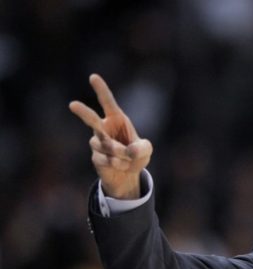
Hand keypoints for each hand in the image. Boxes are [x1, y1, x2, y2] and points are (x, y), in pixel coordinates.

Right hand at [69, 74, 152, 198]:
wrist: (128, 174)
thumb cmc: (136, 155)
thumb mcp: (146, 150)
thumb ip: (142, 148)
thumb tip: (130, 151)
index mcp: (117, 119)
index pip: (108, 102)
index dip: (101, 90)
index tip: (93, 77)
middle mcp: (103, 128)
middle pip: (91, 119)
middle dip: (83, 113)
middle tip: (72, 105)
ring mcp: (97, 142)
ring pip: (106, 146)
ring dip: (121, 154)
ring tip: (128, 159)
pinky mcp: (96, 157)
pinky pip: (106, 159)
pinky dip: (119, 164)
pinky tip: (121, 165)